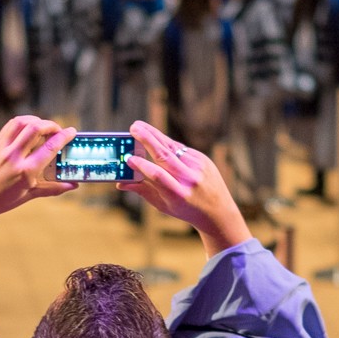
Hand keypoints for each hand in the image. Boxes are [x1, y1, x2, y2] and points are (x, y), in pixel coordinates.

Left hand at [0, 116, 76, 245]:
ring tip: (43, 127)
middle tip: (58, 130)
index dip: (64, 136)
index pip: (49, 147)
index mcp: (25, 172)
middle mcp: (13, 156)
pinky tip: (28, 128)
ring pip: (22, 122)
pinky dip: (23, 123)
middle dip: (51, 125)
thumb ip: (52, 188)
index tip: (72, 131)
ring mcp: (1, 148)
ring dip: (36, 120)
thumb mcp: (28, 195)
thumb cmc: (0, 201)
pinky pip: (10, 126)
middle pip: (36, 128)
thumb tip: (73, 186)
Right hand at [119, 121, 251, 256]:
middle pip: (165, 155)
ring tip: (139, 126)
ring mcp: (198, 167)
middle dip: (147, 140)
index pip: (157, 176)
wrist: (218, 211)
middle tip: (133, 128)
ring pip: (172, 147)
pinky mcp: (202, 159)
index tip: (128, 158)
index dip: (141, 166)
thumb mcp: (163, 206)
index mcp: (177, 194)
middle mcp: (189, 179)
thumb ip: (143, 191)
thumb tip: (120, 183)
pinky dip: (166, 143)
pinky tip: (155, 138)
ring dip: (154, 135)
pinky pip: (180, 149)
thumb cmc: (186, 210)